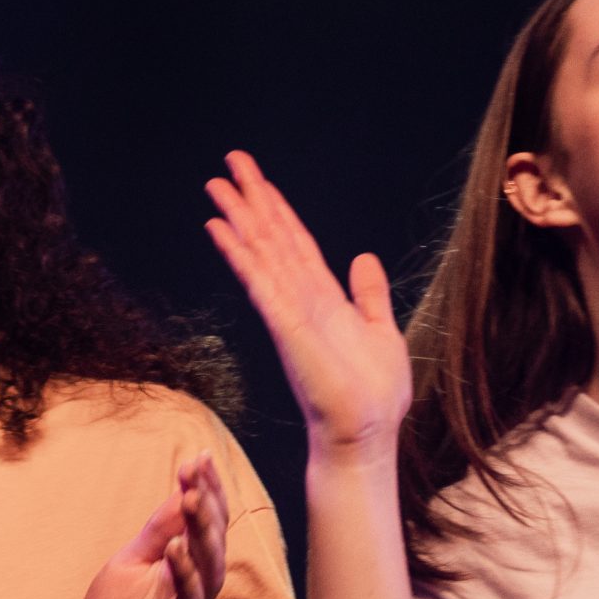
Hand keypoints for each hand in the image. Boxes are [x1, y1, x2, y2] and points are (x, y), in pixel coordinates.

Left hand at [76, 455, 228, 598]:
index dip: (203, 490)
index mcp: (186, 565)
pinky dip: (185, 577)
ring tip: (192, 499)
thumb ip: (156, 533)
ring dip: (201, 533)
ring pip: (207, 568)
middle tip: (197, 470)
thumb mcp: (130, 564)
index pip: (204, 522)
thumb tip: (181, 490)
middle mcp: (195, 586)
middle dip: (206, 503)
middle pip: (212, 539)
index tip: (198, 457)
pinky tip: (175, 550)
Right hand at [206, 150, 414, 458]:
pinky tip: (222, 230)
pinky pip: (260, 282)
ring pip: (261, 253)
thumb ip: (369, 295)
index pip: (296, 244)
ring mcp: (290, 312)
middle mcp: (300, 300)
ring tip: (217, 185)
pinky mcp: (286, 328)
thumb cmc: (372, 396)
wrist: (364, 435)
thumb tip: (363, 257)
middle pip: (272, 239)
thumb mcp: (381, 331)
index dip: (278, 210)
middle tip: (229, 163)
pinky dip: (241, 254)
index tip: (258, 181)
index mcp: (323, 299)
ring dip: (239, 218)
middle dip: (252, 200)